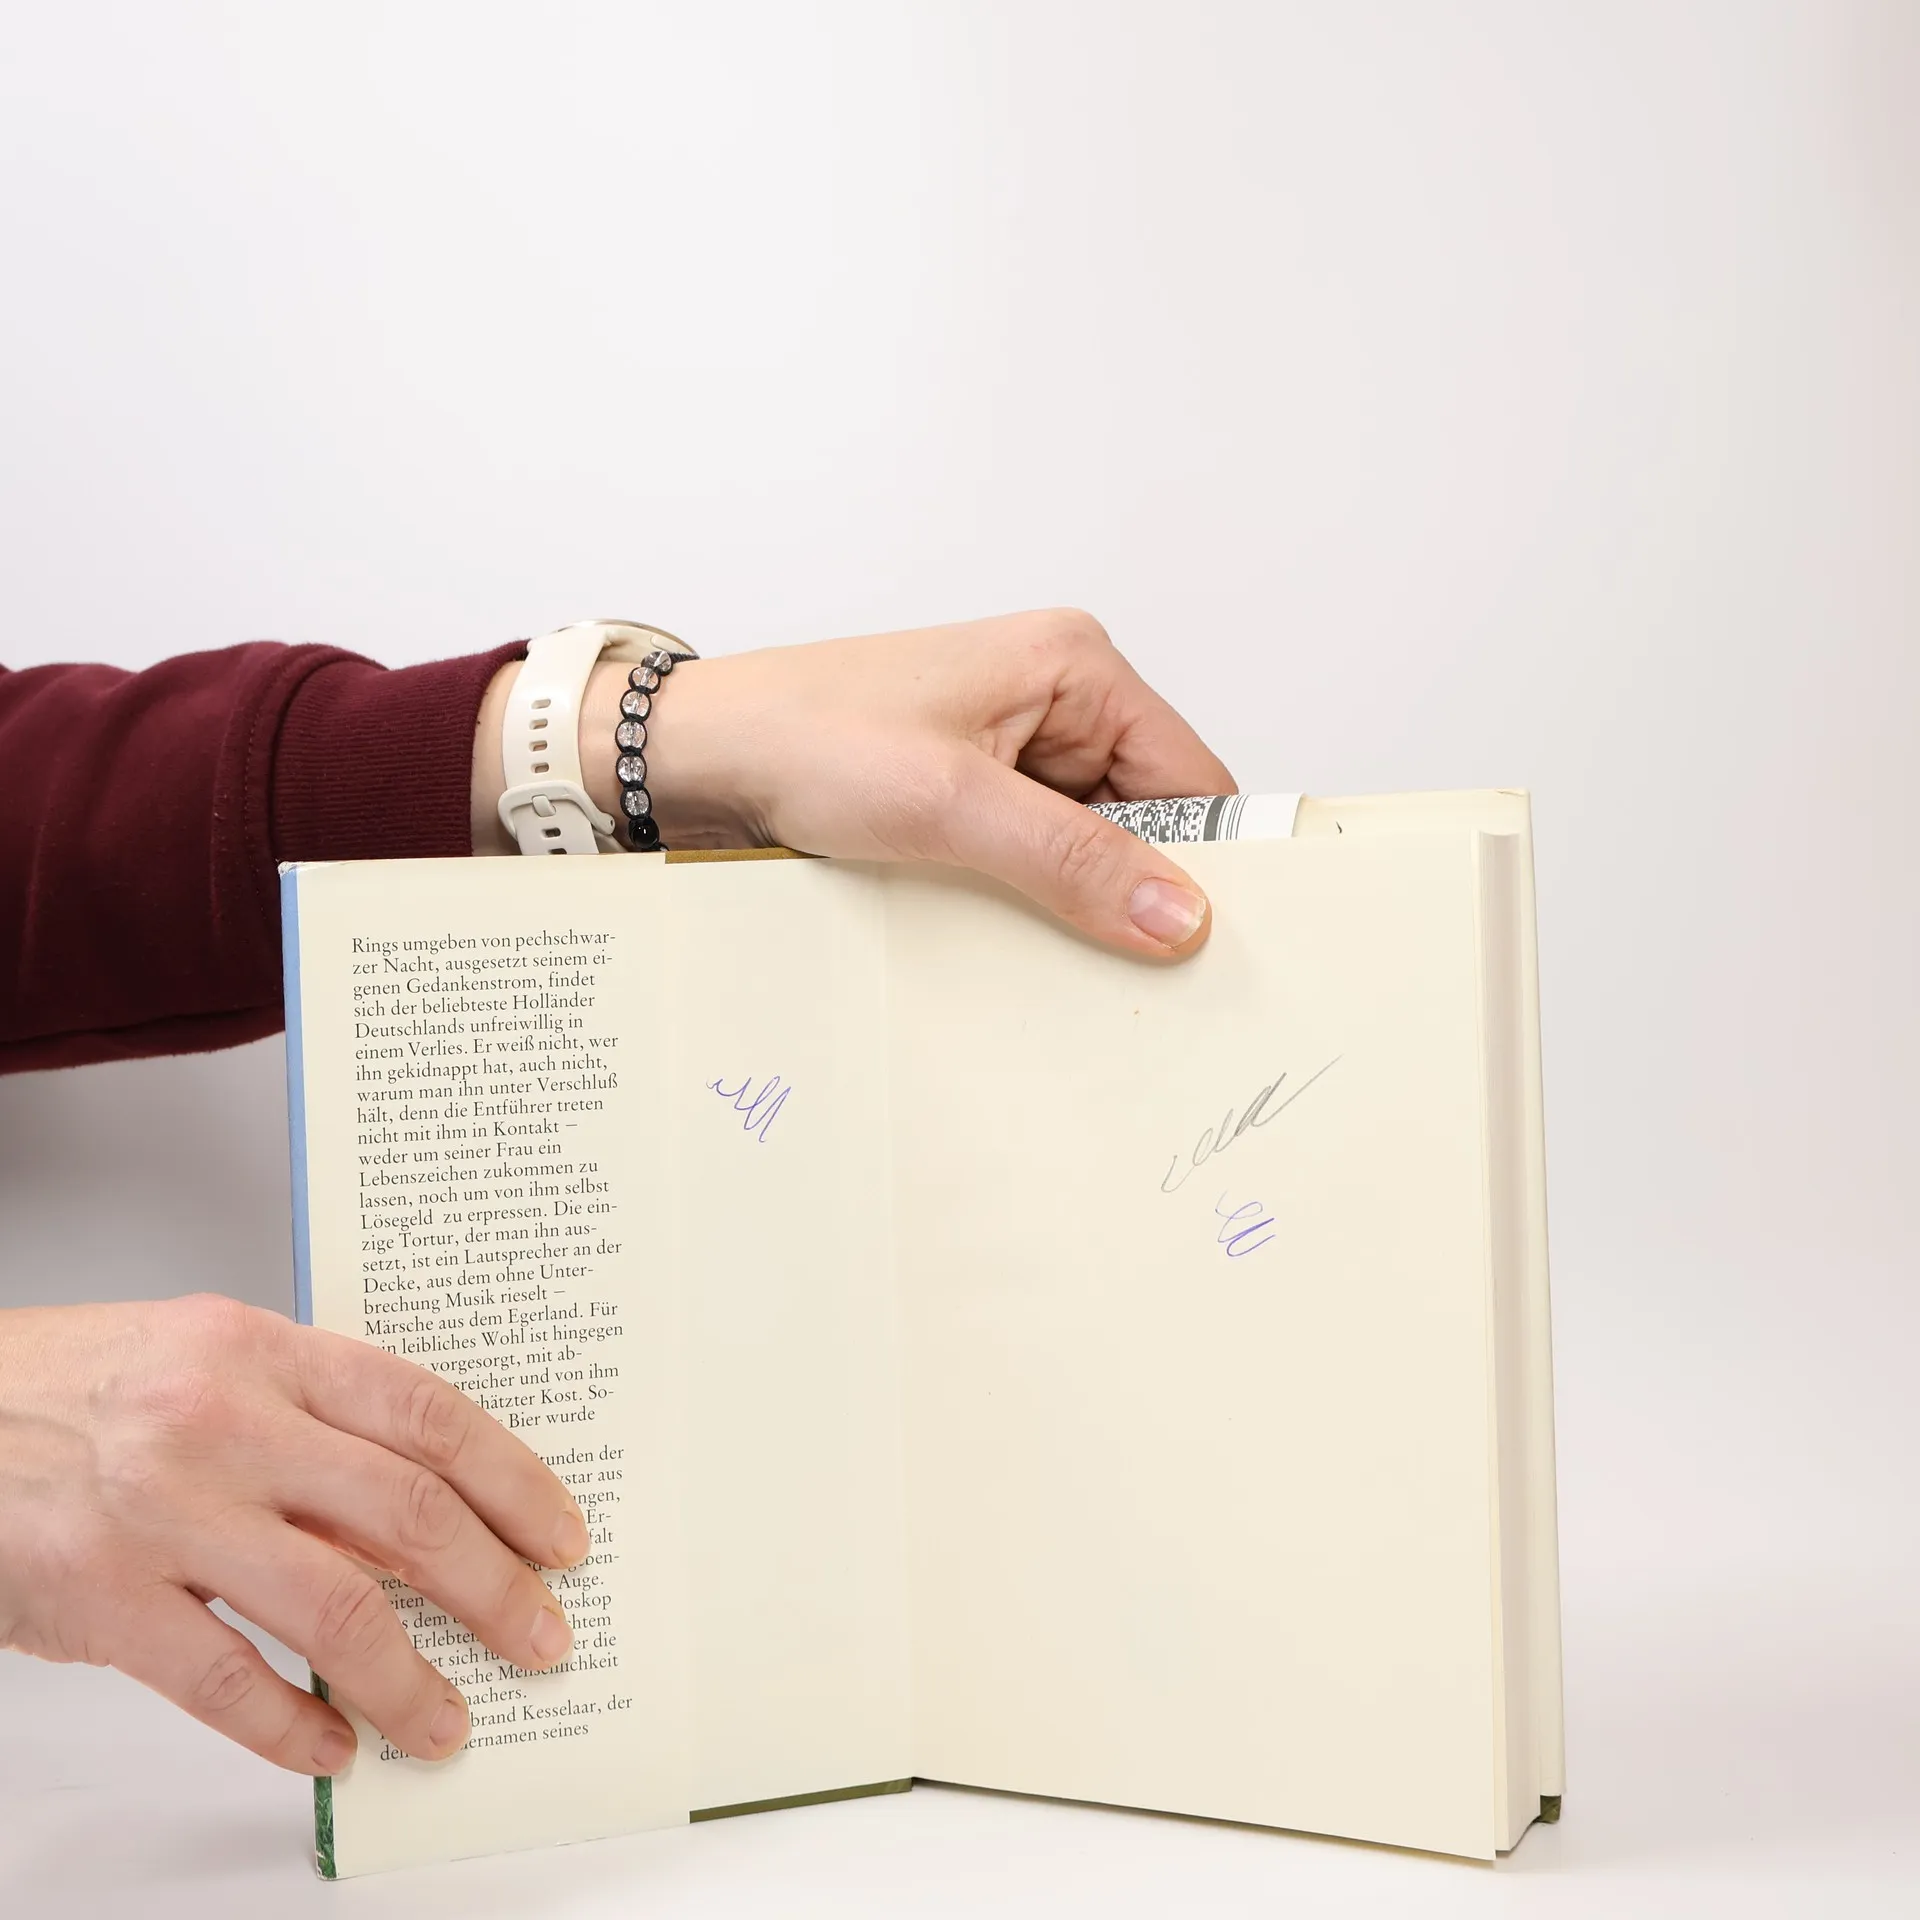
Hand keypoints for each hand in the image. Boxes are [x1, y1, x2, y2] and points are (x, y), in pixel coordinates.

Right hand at [0, 1296, 588, 1773]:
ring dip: (409, 1682)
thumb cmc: (94, 1388)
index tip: (561, 1538)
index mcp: (267, 1351)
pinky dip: (291, 1731)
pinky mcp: (101, 1599)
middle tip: (541, 1638)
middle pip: (404, 1514)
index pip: (429, 1415)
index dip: (514, 1483)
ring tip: (448, 1725)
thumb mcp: (217, 1366)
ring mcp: (163, 1513)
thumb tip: (432, 1522)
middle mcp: (224, 1423)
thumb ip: (318, 1426)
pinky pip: (226, 1682)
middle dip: (494, 1588)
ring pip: (332, 1609)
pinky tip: (333, 1751)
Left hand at [477, 610, 1236, 956]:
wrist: (698, 753)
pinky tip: (1012, 933)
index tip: (1210, 945)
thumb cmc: (805, 735)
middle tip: (1130, 967)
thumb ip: (1073, 860)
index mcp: (1075, 666)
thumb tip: (1180, 914)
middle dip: (1134, 887)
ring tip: (1051, 946)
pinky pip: (1037, 854)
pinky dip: (1031, 897)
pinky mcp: (973, 789)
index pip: (1193, 775)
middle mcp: (1057, 697)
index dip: (1207, 862)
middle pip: (1148, 816)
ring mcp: (1014, 746)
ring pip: (1091, 843)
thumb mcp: (952, 806)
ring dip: (1075, 897)